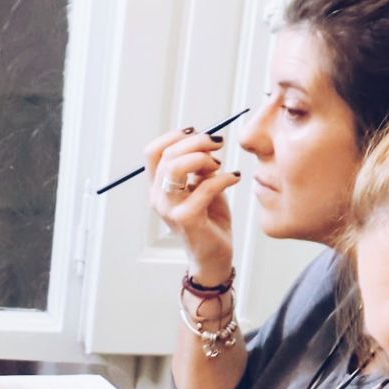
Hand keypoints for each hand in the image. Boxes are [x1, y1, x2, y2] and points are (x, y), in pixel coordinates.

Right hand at [143, 124, 238, 282]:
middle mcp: (158, 197)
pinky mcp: (186, 219)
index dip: (174, 136)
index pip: (153, 152)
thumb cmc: (210, 219)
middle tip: (218, 144)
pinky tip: (235, 178)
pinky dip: (224, 178)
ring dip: (202, 157)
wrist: (215, 255)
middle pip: (168, 155)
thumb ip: (199, 167)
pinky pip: (204, 187)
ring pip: (175, 168)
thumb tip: (205, 144)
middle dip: (197, 142)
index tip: (197, 133)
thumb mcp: (203, 185)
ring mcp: (169, 209)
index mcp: (158, 187)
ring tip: (220, 163)